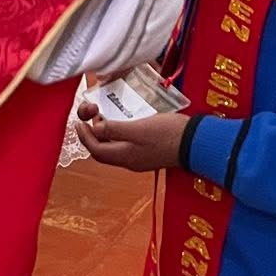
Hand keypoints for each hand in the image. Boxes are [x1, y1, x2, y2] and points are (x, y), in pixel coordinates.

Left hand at [73, 102, 188, 172]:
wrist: (196, 143)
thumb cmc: (167, 134)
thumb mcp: (138, 128)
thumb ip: (114, 129)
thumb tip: (95, 129)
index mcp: (124, 156)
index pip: (96, 150)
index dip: (84, 137)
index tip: (79, 122)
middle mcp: (130, 160)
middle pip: (103, 150)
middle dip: (93, 134)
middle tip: (91, 116)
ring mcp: (141, 157)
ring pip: (115, 147)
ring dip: (106, 133)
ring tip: (105, 115)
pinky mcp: (150, 152)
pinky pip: (127, 144)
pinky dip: (119, 133)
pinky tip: (124, 120)